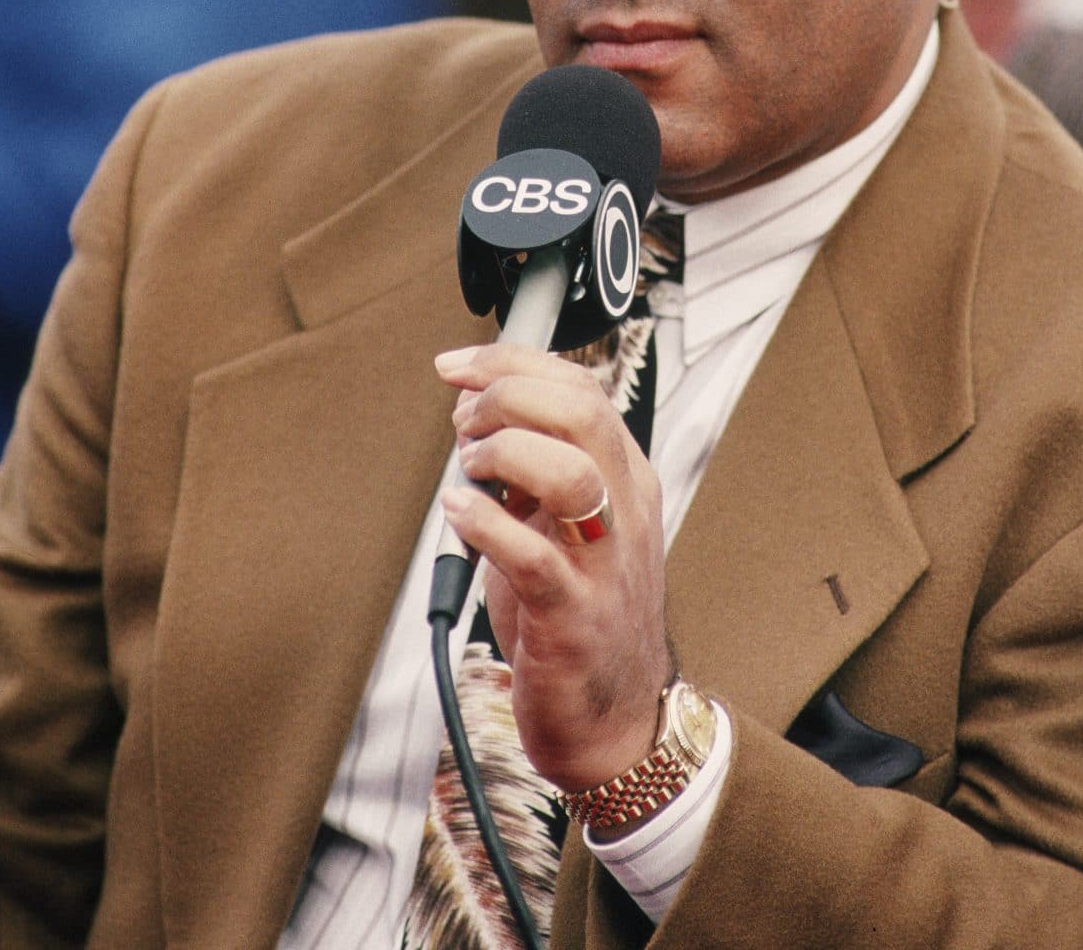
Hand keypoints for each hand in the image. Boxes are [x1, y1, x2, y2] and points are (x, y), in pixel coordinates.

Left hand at [435, 342, 673, 791]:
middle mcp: (625, 511)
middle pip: (582, 413)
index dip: (512, 363)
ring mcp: (604, 565)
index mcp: (624, 477)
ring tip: (469, 468)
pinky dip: (487, 525)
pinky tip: (459, 513)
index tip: (457, 366)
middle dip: (509, 394)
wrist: (613, 720)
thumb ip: (531, 468)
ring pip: (572, 474)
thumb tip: (473, 415)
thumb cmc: (579, 614)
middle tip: (464, 418)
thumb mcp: (563, 524)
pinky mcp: (574, 618)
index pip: (580, 388)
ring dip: (504, 454)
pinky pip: (535, 558)